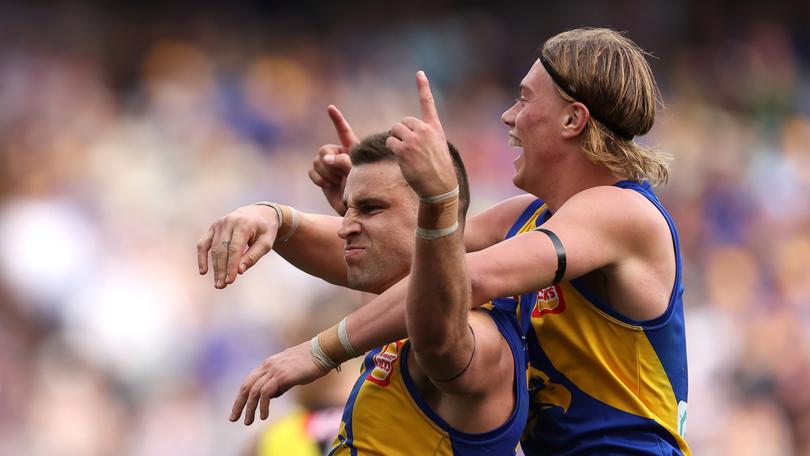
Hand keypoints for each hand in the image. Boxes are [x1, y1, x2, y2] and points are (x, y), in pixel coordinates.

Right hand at [197, 205, 278, 287]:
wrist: (260, 212)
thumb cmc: (265, 230)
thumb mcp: (267, 242)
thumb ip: (254, 256)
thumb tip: (239, 271)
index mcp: (244, 224)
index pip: (235, 249)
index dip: (231, 266)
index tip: (230, 281)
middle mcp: (229, 222)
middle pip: (222, 249)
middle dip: (221, 269)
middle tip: (221, 286)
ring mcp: (219, 224)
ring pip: (213, 248)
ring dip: (214, 267)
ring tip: (218, 283)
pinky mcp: (213, 227)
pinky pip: (203, 243)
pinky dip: (201, 257)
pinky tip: (203, 271)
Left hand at [230, 341, 329, 424]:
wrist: (323, 352)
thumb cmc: (311, 363)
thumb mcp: (291, 373)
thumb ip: (280, 383)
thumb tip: (273, 395)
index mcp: (269, 364)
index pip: (249, 381)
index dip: (242, 396)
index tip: (238, 409)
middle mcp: (268, 366)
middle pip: (246, 386)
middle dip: (239, 404)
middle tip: (234, 418)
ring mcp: (274, 370)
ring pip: (254, 391)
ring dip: (249, 408)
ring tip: (248, 421)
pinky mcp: (282, 376)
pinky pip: (266, 393)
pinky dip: (263, 406)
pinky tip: (263, 416)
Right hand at [308, 105, 356, 214]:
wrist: (355, 208)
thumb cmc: (363, 190)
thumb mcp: (357, 175)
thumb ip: (345, 163)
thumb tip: (326, 158)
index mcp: (352, 150)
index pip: (344, 132)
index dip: (337, 120)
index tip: (330, 108)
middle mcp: (339, 154)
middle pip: (324, 149)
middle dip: (329, 163)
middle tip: (338, 176)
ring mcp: (329, 165)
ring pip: (317, 160)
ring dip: (325, 172)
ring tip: (336, 182)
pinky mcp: (320, 175)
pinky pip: (311, 170)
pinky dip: (318, 178)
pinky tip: (327, 185)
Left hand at [387, 71, 457, 197]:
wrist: (440, 187)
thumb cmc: (438, 170)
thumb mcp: (438, 148)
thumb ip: (425, 136)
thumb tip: (410, 132)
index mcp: (435, 128)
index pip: (428, 104)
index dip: (423, 87)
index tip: (419, 73)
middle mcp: (425, 131)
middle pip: (403, 122)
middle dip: (401, 133)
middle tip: (408, 149)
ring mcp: (414, 140)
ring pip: (394, 131)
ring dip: (395, 141)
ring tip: (405, 155)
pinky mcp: (403, 150)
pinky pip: (390, 142)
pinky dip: (392, 149)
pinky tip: (402, 159)